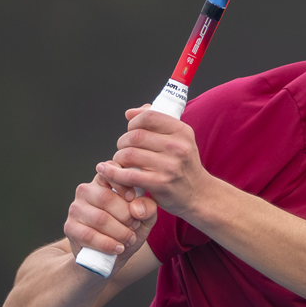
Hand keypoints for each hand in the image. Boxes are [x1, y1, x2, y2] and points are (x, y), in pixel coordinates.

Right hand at [63, 168, 156, 263]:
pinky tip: (118, 248)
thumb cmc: (126, 230)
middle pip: (106, 198)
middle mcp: (86, 190)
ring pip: (100, 218)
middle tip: (135, 226)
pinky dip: (108, 244)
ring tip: (129, 239)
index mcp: (103, 181)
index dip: (124, 184)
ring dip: (120, 232)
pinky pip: (90, 235)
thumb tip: (138, 208)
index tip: (133, 198)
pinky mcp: (70, 227)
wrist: (106, 257)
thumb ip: (148, 208)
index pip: (110, 170)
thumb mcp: (144, 219)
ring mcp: (75, 209)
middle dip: (126, 215)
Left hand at [97, 105, 214, 218]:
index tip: (131, 130)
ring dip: (118, 157)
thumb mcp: (179, 140)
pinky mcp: (160, 184)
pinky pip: (127, 175)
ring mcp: (169, 166)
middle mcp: (178, 147)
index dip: (134, 122)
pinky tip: (106, 171)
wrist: (199, 194)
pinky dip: (112, 172)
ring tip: (122, 162)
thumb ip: (156, 123)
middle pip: (135, 135)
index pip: (149, 116)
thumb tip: (130, 113)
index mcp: (182, 132)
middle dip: (123, 142)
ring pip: (129, 154)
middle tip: (124, 149)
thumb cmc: (184, 166)